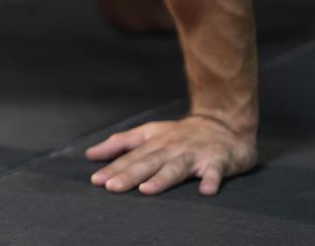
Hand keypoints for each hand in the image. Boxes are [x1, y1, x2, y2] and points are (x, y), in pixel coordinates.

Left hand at [86, 115, 256, 194]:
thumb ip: (121, 143)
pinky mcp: (218, 162)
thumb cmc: (180, 134)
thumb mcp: (148, 134)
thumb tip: (91, 154)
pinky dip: (211, 181)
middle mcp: (171, 148)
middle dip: (129, 175)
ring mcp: (194, 154)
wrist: (224, 124)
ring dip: (162, 179)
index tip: (96, 180)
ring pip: (176, 168)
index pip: (130, 157)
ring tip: (146, 190)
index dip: (112, 168)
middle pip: (148, 163)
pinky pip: (215, 173)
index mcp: (154, 143)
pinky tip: (206, 191)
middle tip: (111, 187)